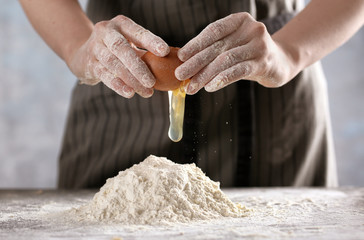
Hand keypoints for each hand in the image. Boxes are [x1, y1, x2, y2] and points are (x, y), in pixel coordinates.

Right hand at [67, 15, 169, 97]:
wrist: (82, 53)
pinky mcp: (89, 63)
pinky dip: (118, 85)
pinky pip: (104, 75)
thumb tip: (170, 67)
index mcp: (121, 24)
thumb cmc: (115, 50)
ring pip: (114, 64)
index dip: (151, 41)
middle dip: (139, 67)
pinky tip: (129, 93)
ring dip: (131, 80)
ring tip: (146, 92)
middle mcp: (106, 32)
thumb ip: (145, 53)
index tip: (165, 52)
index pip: (137, 32)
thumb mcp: (129, 44)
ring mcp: (96, 47)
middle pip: (122, 49)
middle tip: (152, 82)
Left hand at [175, 12, 295, 93]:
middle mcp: (251, 29)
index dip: (195, 44)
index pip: (213, 31)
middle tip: (179, 75)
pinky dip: (221, 79)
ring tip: (191, 87)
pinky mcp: (263, 63)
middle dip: (195, 63)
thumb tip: (185, 62)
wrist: (281, 62)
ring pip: (225, 60)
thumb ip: (214, 50)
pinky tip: (209, 87)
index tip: (180, 56)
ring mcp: (259, 45)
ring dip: (204, 75)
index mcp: (240, 20)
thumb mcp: (233, 46)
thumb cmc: (248, 54)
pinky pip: (237, 71)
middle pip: (217, 47)